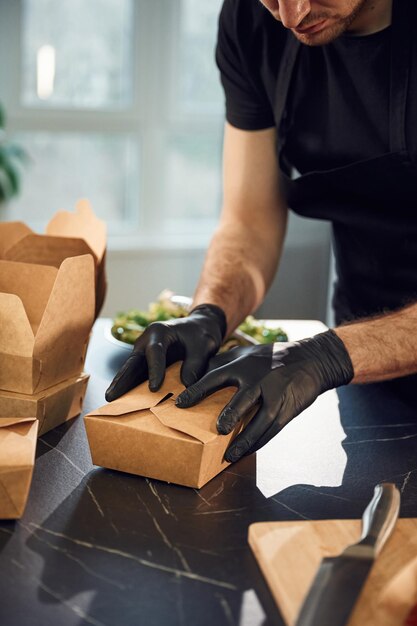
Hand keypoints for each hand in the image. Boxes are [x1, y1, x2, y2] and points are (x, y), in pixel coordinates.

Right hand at [105, 304, 225, 400]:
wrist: (198, 329)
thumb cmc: (200, 335)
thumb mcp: (203, 347)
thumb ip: (195, 365)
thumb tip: (185, 386)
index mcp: (159, 331)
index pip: (154, 351)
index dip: (154, 369)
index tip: (154, 388)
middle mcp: (146, 342)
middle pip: (133, 362)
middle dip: (122, 380)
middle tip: (111, 396)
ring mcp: (144, 353)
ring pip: (131, 371)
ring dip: (122, 386)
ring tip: (112, 402)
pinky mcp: (146, 364)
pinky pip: (137, 377)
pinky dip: (131, 389)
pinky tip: (125, 402)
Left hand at [175, 330, 353, 461]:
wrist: (311, 360)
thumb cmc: (272, 357)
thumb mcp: (247, 352)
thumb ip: (223, 361)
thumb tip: (198, 371)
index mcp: (244, 364)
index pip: (217, 376)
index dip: (198, 390)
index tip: (181, 403)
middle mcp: (259, 379)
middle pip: (244, 398)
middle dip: (231, 414)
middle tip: (219, 429)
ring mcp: (275, 394)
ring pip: (261, 419)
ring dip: (246, 438)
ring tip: (230, 454)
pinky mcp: (288, 408)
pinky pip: (272, 429)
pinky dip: (259, 442)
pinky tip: (246, 451)